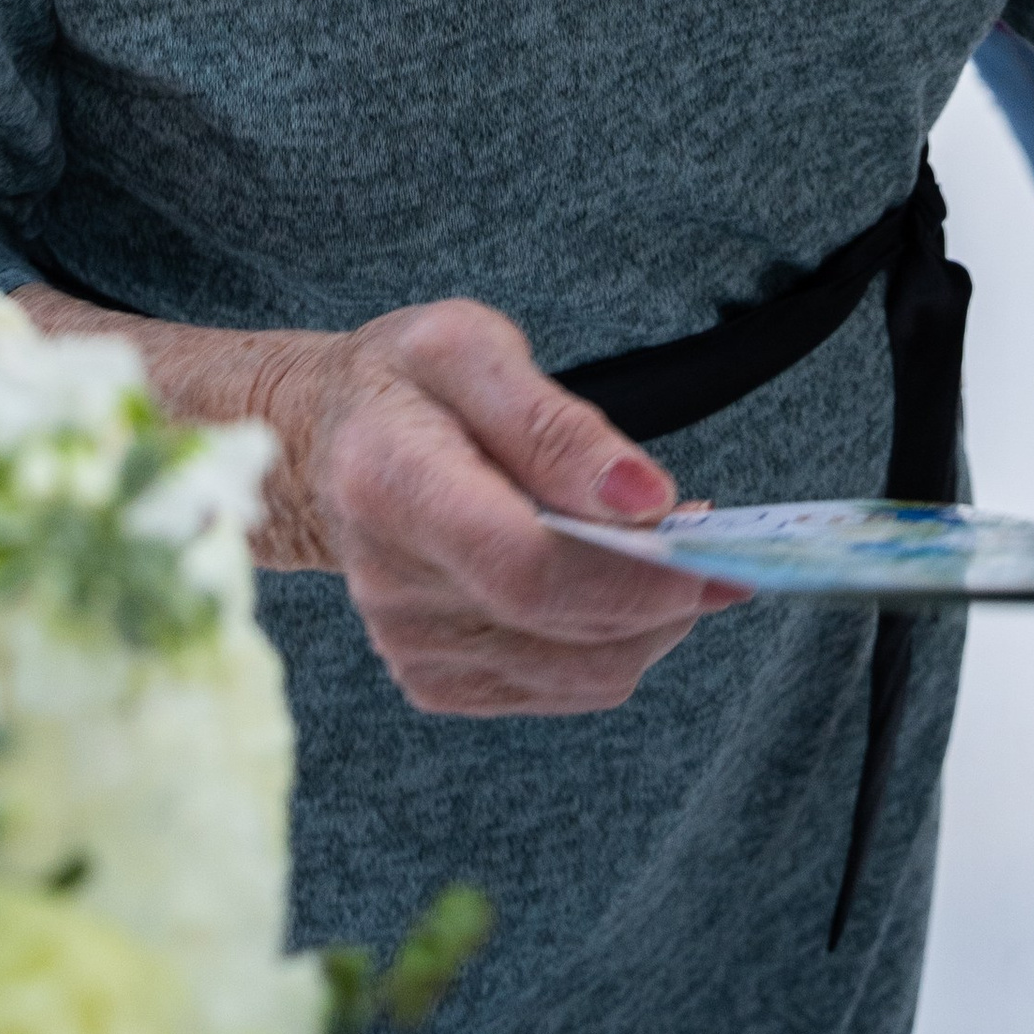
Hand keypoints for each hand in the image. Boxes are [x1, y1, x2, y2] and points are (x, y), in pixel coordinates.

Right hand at [263, 296, 741, 716]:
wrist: (326, 446)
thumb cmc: (405, 382)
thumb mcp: (470, 347)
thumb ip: (555, 423)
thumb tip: (644, 497)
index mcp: (391, 483)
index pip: (523, 565)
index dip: (627, 571)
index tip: (701, 542)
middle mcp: (393, 585)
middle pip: (565, 626)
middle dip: (663, 590)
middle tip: (707, 532)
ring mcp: (412, 647)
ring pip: (584, 671)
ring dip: (649, 618)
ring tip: (664, 547)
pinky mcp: (438, 682)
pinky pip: (567, 685)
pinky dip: (613, 639)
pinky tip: (612, 580)